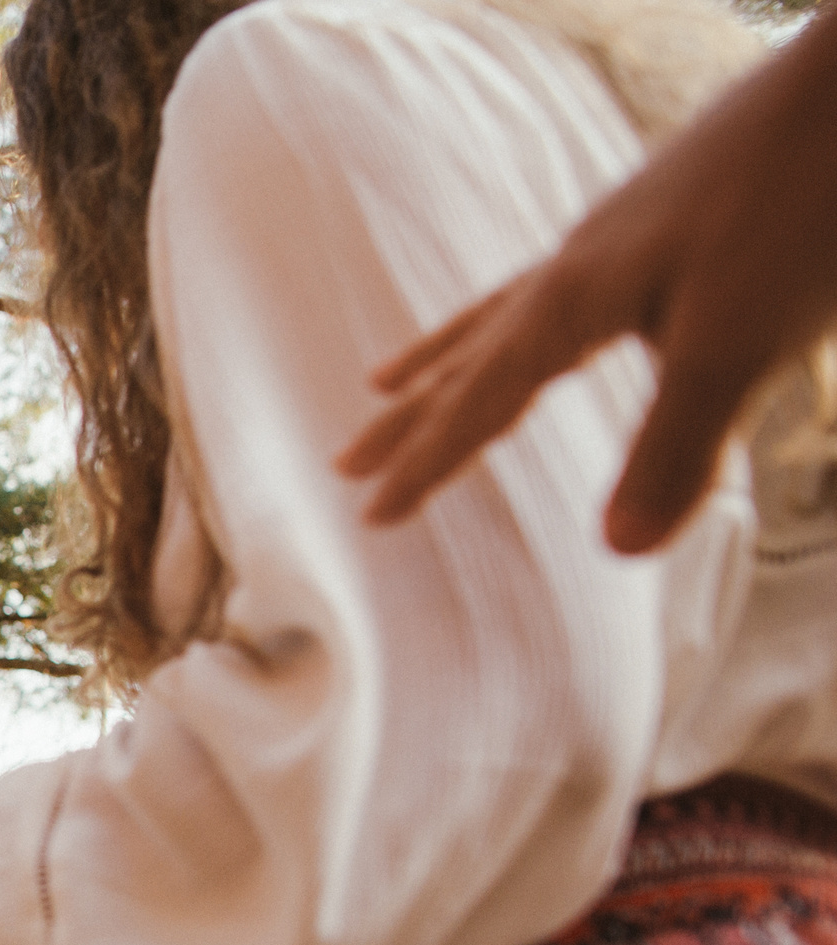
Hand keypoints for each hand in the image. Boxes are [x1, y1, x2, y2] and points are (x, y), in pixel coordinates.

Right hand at [338, 8, 836, 552]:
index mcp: (574, 301)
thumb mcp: (739, 341)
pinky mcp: (658, 215)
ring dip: (445, 358)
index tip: (370, 517)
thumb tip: (620, 551)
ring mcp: (615, 236)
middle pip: (470, 357)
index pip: (480, 400)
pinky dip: (520, 315)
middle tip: (344, 462)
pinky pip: (555, 283)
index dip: (428, 463)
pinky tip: (543, 313)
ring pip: (503, 314)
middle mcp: (577, 267)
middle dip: (411, 418)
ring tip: (388, 381)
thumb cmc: (803, 202)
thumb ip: (675, 445)